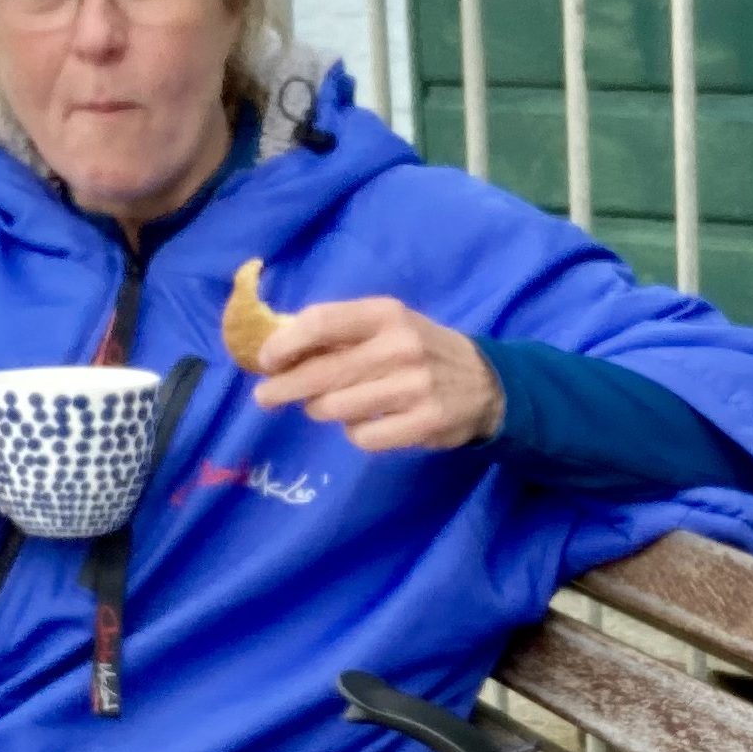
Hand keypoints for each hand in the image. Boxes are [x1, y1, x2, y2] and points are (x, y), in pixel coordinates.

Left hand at [250, 298, 502, 451]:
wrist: (486, 382)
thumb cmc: (421, 349)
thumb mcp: (388, 325)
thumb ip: (339, 332)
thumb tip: (276, 347)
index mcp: (386, 314)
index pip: (321, 322)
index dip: (285, 344)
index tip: (266, 361)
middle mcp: (400, 347)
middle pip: (322, 372)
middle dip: (283, 388)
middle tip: (266, 397)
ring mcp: (415, 387)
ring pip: (337, 408)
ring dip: (321, 411)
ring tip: (327, 406)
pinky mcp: (424, 423)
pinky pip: (363, 437)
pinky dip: (355, 433)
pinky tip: (366, 423)